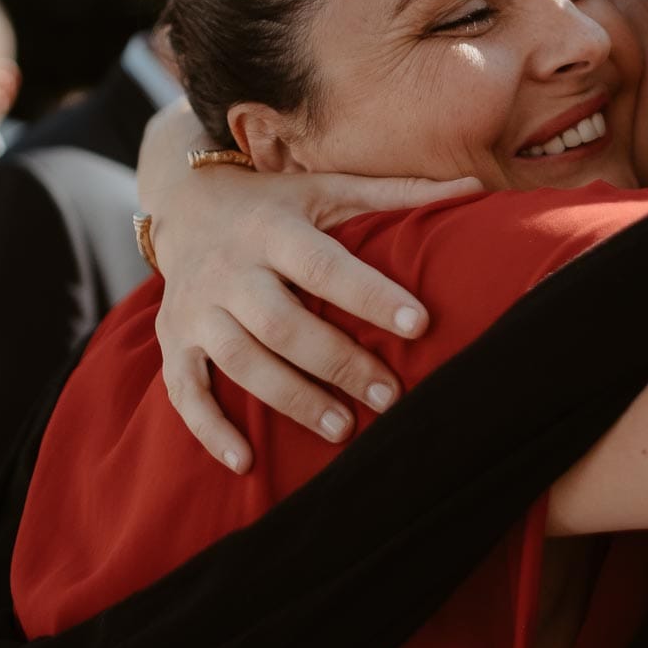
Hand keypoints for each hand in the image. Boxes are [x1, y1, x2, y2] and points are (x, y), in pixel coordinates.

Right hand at [151, 165, 482, 470]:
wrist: (184, 203)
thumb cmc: (276, 204)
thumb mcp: (328, 188)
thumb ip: (396, 193)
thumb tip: (473, 184)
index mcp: (273, 229)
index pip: (323, 265)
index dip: (370, 295)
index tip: (420, 323)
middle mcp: (229, 269)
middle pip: (282, 323)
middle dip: (337, 363)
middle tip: (389, 397)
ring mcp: (195, 309)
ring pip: (240, 361)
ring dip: (290, 399)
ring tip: (343, 429)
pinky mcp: (173, 341)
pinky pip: (184, 391)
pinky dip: (210, 431)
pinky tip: (246, 462)